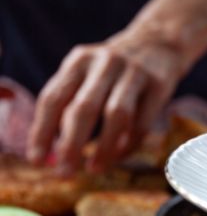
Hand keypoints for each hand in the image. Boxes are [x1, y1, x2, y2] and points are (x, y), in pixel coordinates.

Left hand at [27, 24, 187, 173]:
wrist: (159, 43)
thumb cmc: (115, 69)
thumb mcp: (88, 72)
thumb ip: (71, 102)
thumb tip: (53, 154)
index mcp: (80, 60)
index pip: (54, 98)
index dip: (43, 131)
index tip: (38, 160)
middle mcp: (105, 62)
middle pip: (84, 107)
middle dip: (72, 144)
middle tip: (65, 172)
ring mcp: (135, 72)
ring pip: (117, 115)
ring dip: (104, 147)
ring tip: (95, 169)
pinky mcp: (159, 84)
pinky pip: (142, 121)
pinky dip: (129, 144)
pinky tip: (118, 156)